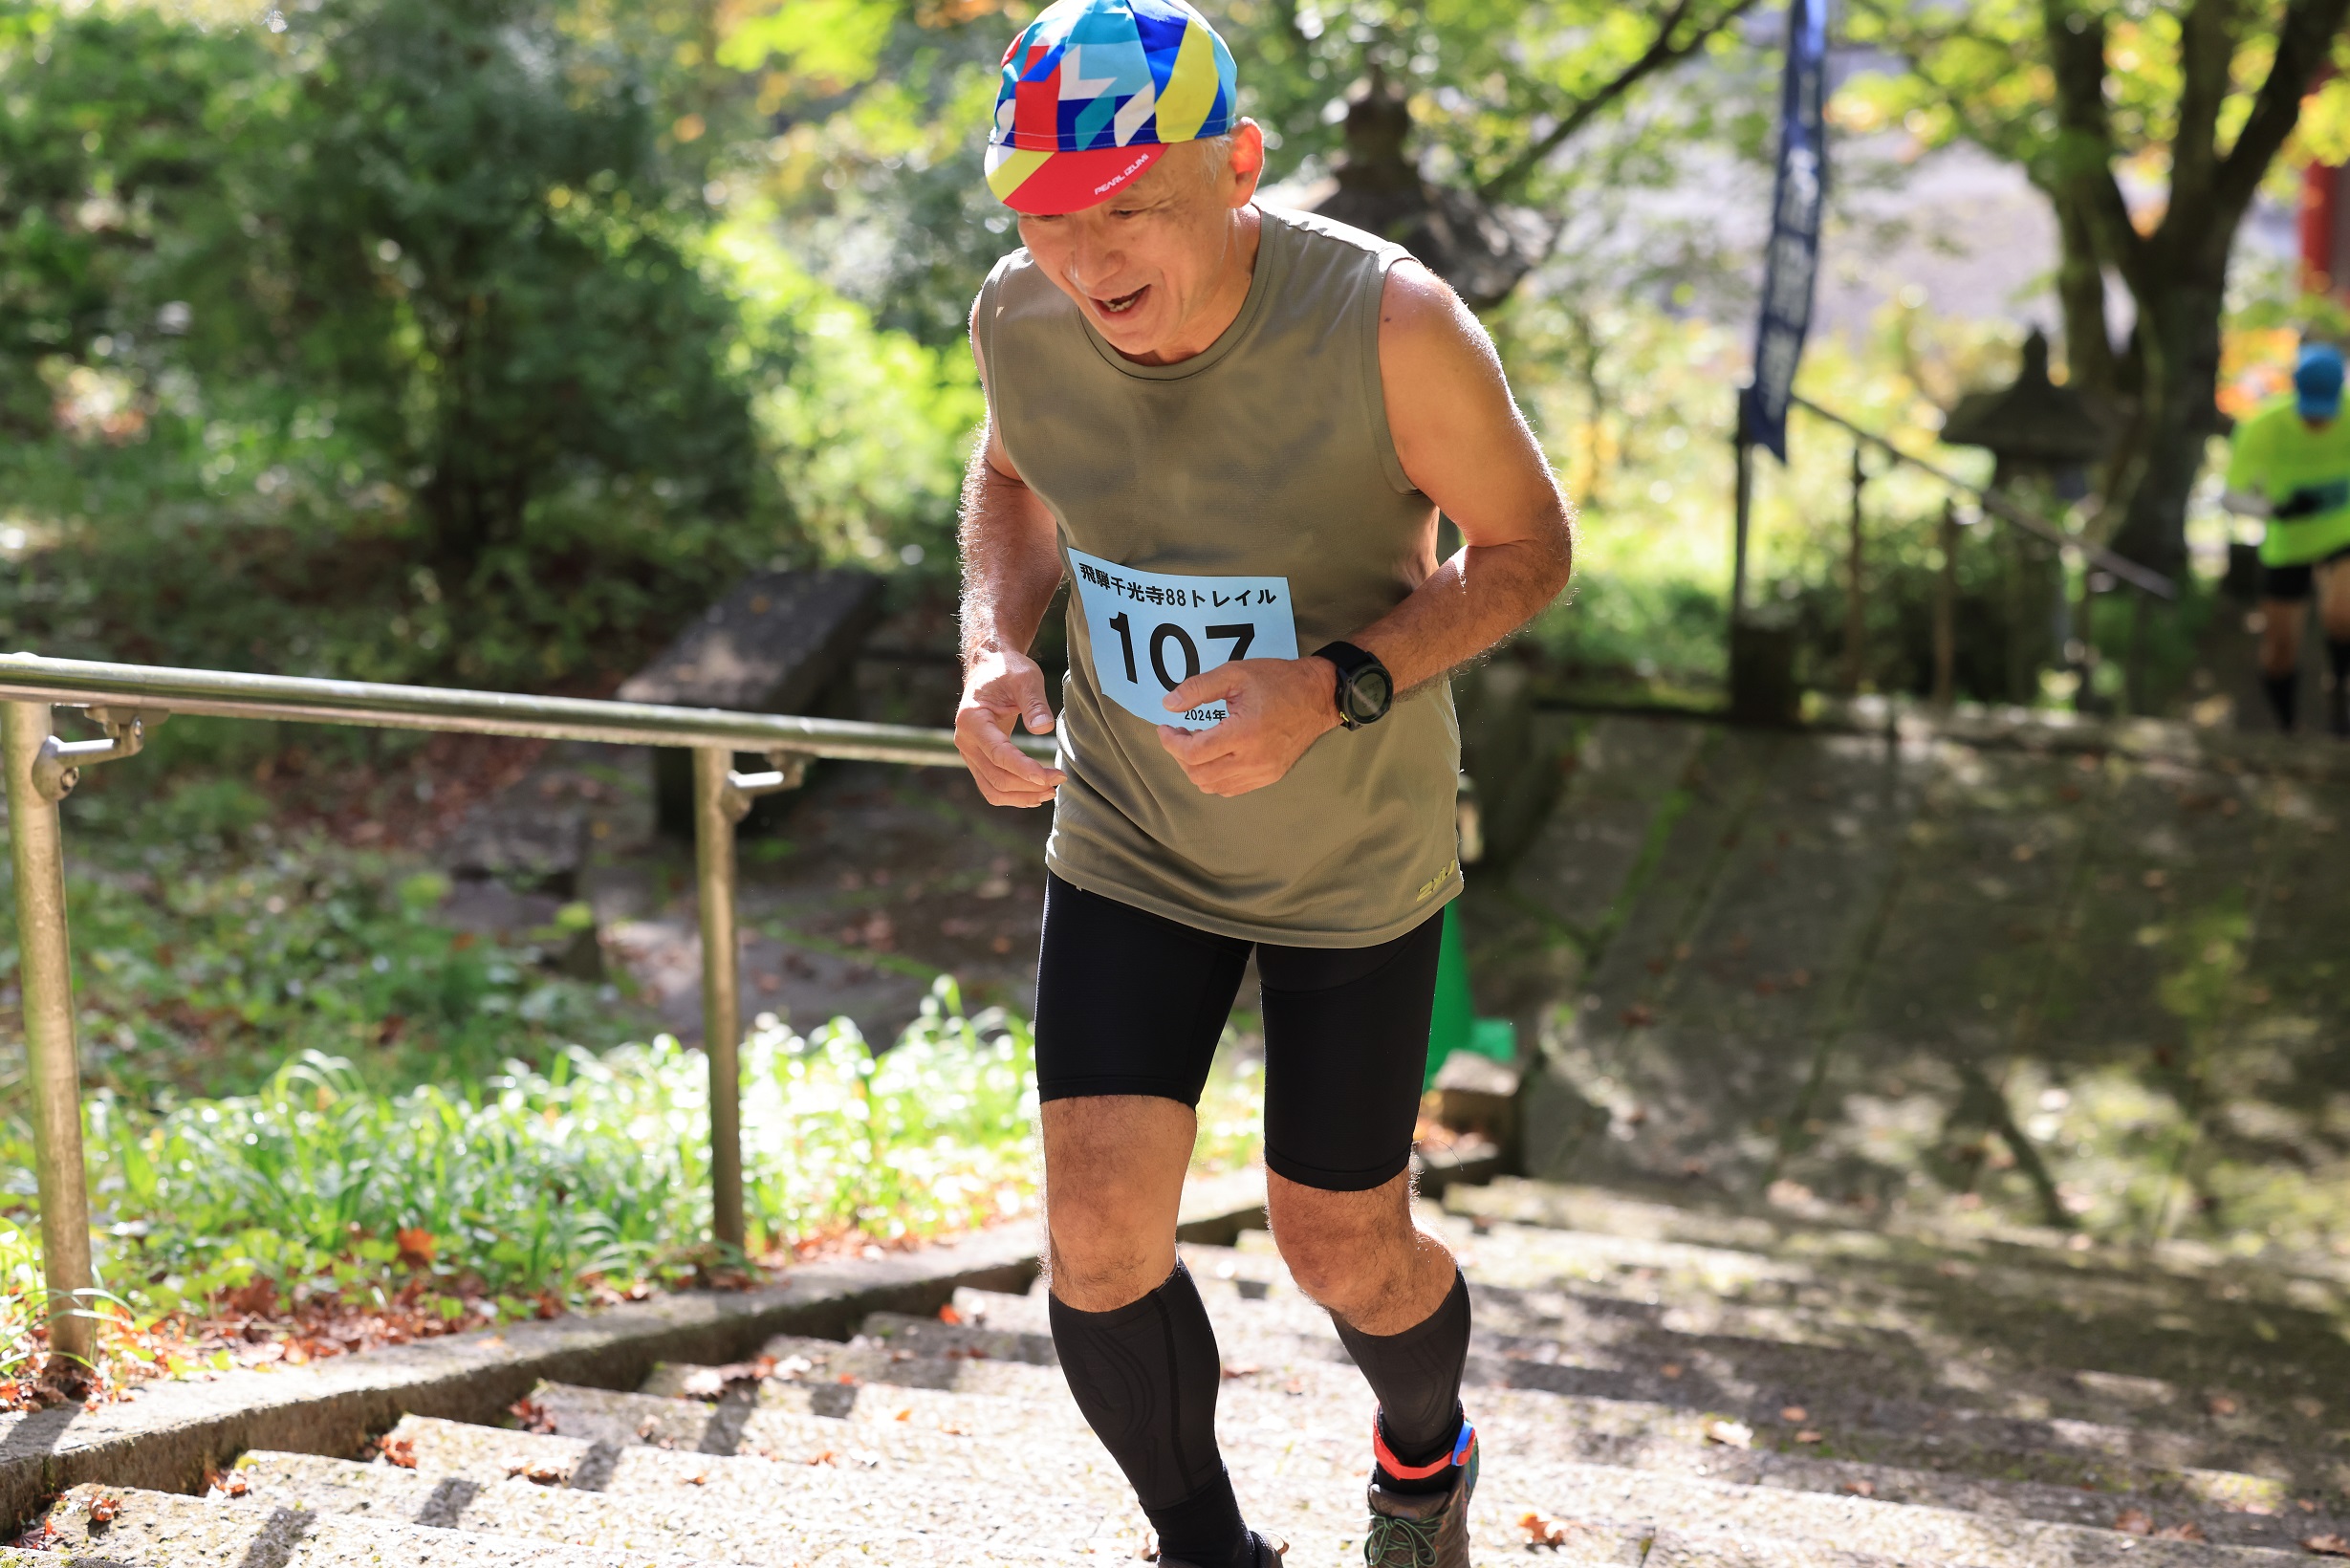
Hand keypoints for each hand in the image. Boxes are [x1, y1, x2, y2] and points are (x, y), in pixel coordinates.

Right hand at [955, 649, 1065, 807]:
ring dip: (1021, 796)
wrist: (990, 667)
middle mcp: (965, 740)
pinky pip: (991, 786)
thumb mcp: (1026, 678)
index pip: (999, 753)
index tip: (1050, 777)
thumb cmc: (1008, 670)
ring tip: (1050, 792)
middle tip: (1060, 779)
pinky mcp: (977, 759)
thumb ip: (1035, 702)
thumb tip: (1044, 728)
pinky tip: (1034, 795)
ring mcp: (969, 753)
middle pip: (996, 777)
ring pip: (992, 789)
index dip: (1024, 768)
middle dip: (1029, 784)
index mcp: (972, 719)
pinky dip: (1012, 796)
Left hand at [1155, 657, 1338, 796]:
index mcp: (1243, 733)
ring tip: (1199, 744)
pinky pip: (1231, 789)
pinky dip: (1215, 777)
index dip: (1170, 742)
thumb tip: (1169, 704)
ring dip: (1196, 768)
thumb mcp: (1235, 673)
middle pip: (1198, 774)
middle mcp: (1252, 759)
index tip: (1166, 727)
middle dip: (1180, 755)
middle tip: (1179, 734)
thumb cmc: (1278, 681)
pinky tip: (1216, 756)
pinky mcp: (1269, 777)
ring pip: (1212, 786)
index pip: (1193, 752)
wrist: (1318, 697)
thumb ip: (1198, 689)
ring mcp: (1262, 772)